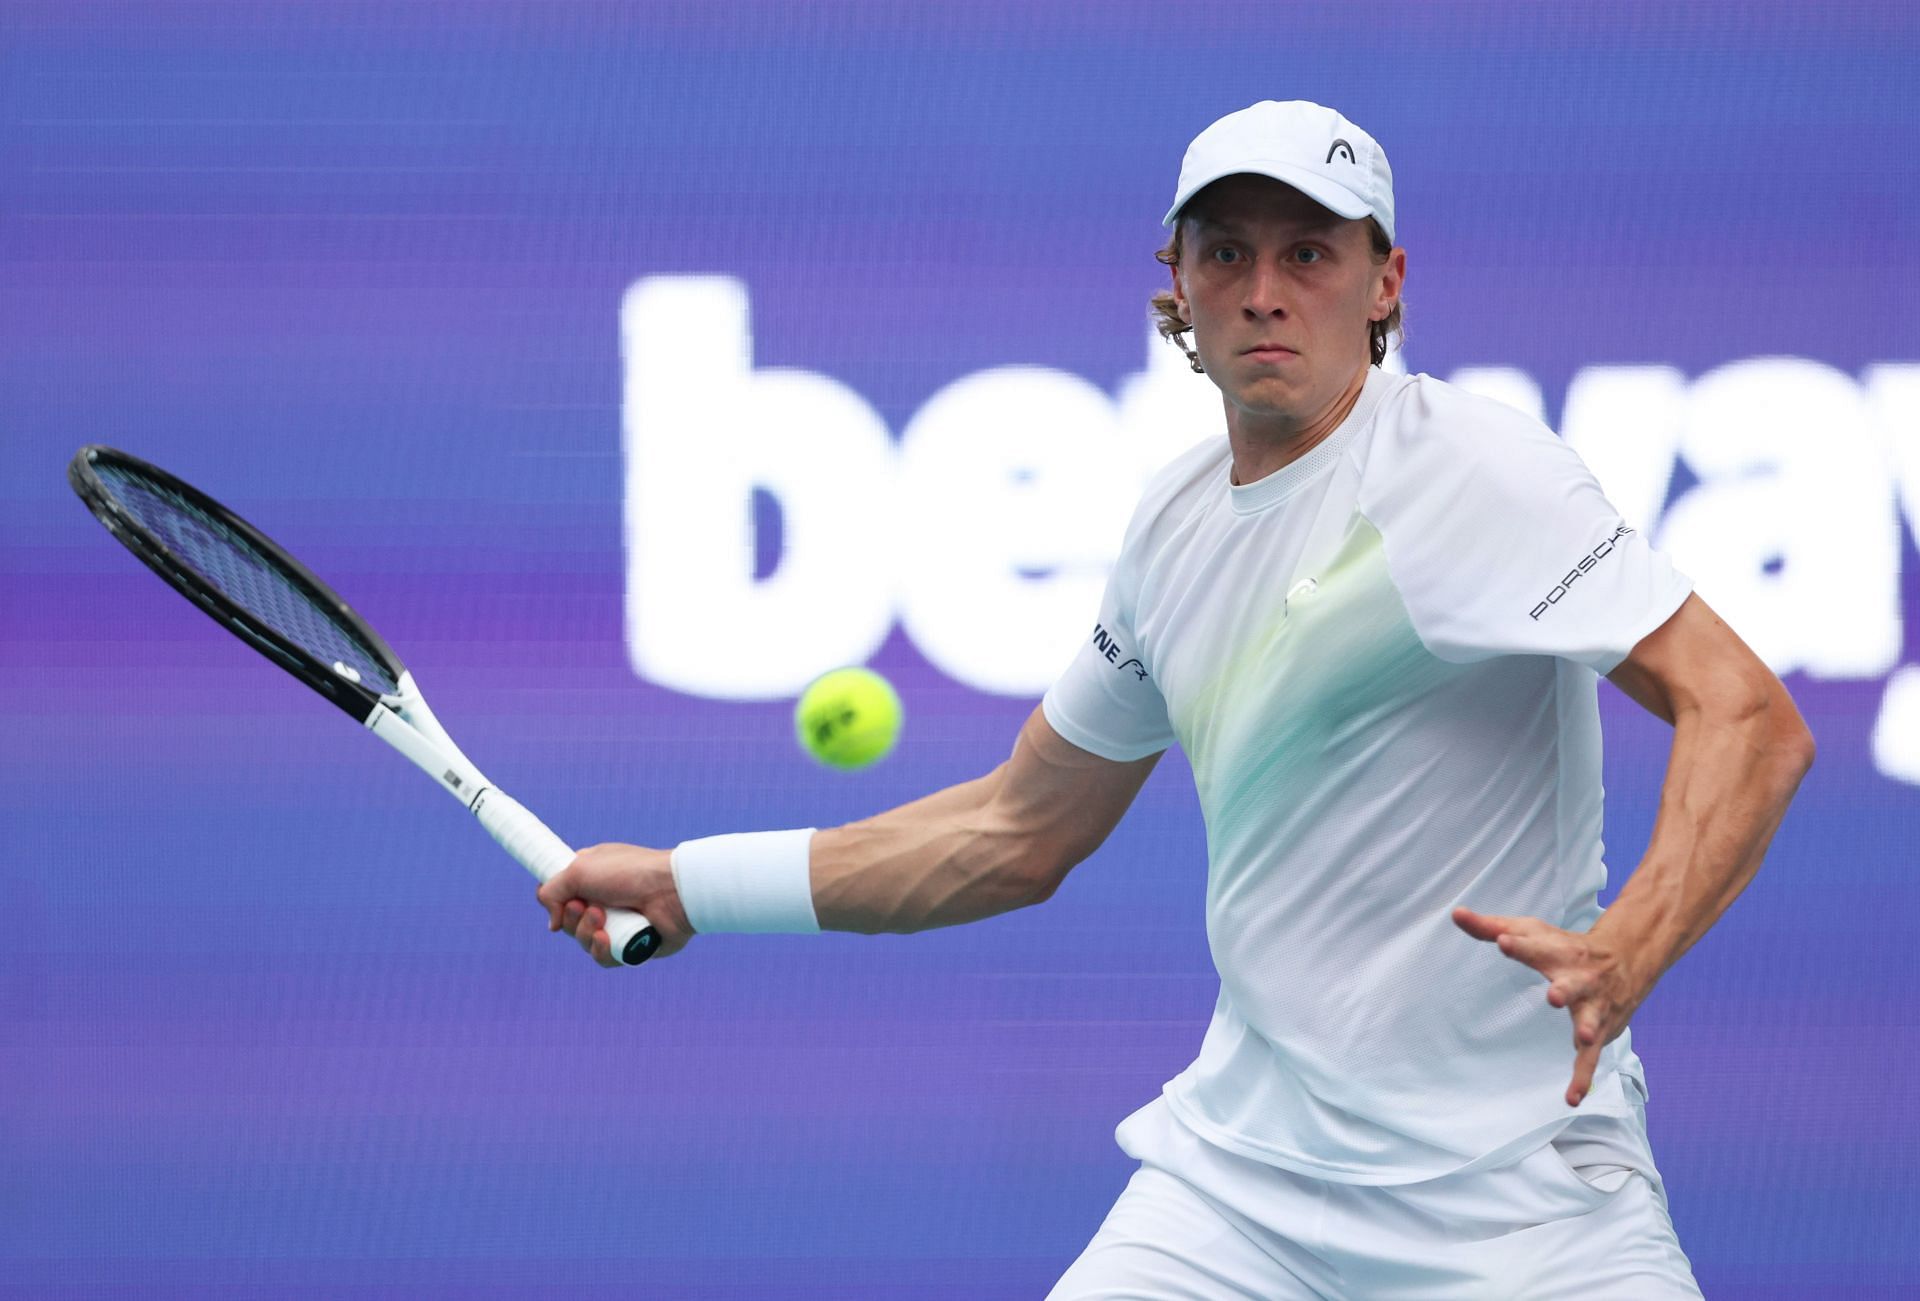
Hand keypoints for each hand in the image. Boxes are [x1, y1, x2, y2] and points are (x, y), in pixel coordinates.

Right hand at [536, 842, 695, 967]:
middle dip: (572, 918)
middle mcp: (605, 900)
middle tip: (587, 907)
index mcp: (593, 877)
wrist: (672, 891)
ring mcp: (618, 924)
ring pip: (584, 942)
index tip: (557, 900)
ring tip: (602, 919)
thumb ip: (552, 891)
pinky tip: (607, 939)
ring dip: (586, 933)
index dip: (556, 900)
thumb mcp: (579, 869)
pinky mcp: (631, 946)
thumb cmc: (629, 873)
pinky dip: (601, 950)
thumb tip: (553, 924)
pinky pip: (603, 958)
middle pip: (569, 922)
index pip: (562, 893)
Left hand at [1451, 906, 1650, 1107]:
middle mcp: (1580, 979)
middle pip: (1572, 984)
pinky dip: (1584, 1077)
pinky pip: (1592, 1058)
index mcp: (1557, 953)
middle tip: (1555, 995)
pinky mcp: (1600, 1031)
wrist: (1626, 958)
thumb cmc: (1564, 945)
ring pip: (1592, 1019)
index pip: (1535, 948)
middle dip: (1565, 989)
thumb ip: (1490, 927)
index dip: (1519, 945)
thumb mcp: (1529, 931)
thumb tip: (1455, 913)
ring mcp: (1593, 1006)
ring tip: (1584, 1037)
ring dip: (1589, 1029)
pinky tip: (1572, 1098)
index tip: (1502, 941)